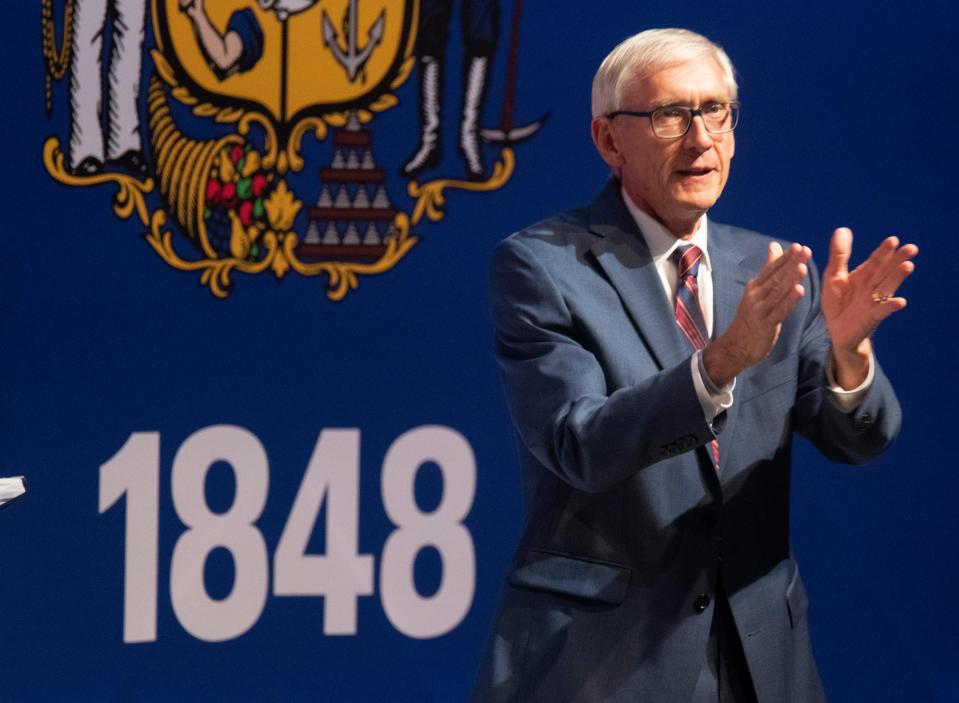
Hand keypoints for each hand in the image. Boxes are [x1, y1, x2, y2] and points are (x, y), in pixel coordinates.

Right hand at [704, 242, 810, 386]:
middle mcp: (755, 295)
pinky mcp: (765, 323)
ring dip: (790, 279)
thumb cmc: (750, 317)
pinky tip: (799, 291)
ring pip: (778, 292)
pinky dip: (789, 300)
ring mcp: (760, 309)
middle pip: (776, 277)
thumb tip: (774, 246)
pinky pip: (779, 310)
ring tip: (802, 267)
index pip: (771, 268)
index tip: (798, 246)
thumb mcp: (757, 291)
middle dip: (791, 263)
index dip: (785, 257)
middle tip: (804, 250)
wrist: (735, 346)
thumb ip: (769, 269)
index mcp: (755, 286)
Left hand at [822, 228, 917, 387]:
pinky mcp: (870, 317)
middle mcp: (873, 287)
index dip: (883, 251)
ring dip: (897, 278)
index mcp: (864, 275)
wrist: (837, 332)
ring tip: (908, 266)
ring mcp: (874, 302)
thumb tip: (843, 229)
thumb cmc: (837, 303)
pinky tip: (900, 302)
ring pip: (887, 287)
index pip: (876, 261)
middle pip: (886, 271)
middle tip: (911, 248)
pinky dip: (890, 306)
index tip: (893, 240)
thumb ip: (839, 255)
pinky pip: (882, 311)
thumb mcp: (834, 277)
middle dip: (897, 260)